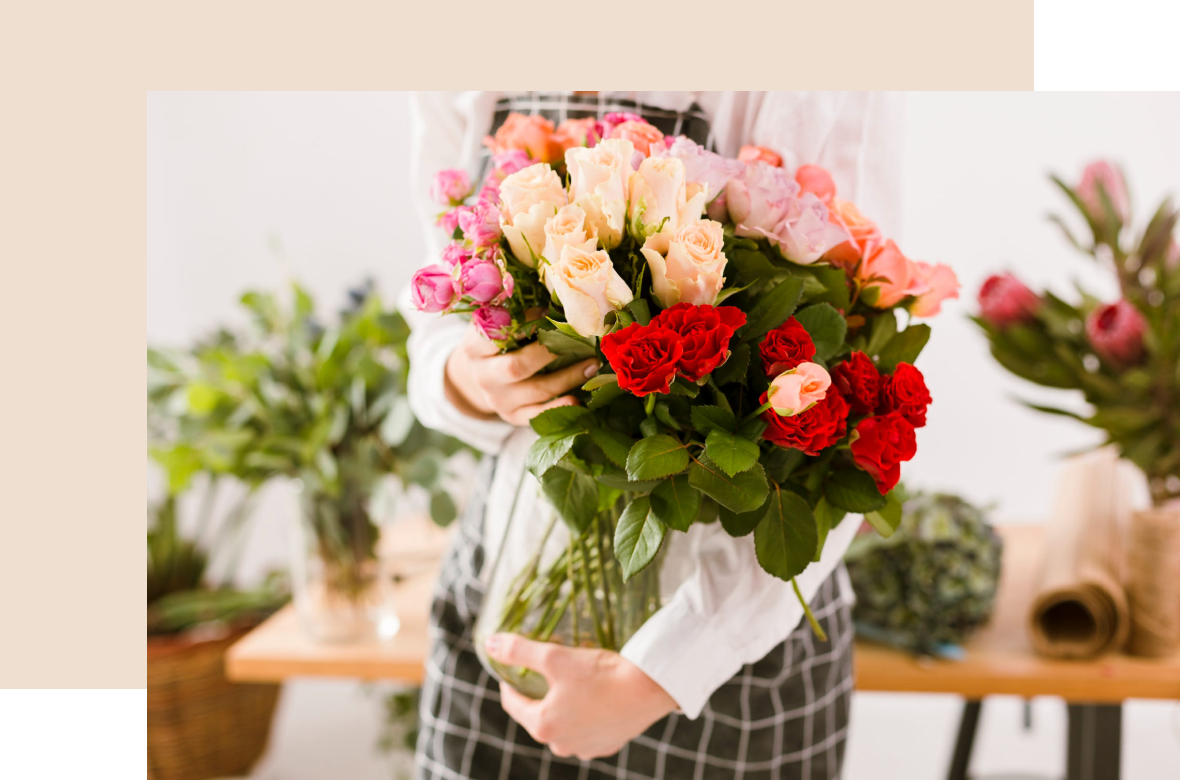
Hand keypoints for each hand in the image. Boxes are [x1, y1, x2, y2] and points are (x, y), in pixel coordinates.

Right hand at [444, 323, 598, 425]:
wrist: (480, 378)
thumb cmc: (496, 344)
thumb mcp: (494, 326)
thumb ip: (515, 314)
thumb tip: (556, 296)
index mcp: (475, 348)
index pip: (493, 336)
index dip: (521, 324)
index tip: (546, 312)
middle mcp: (484, 376)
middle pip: (516, 367)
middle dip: (550, 353)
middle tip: (579, 340)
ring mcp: (499, 400)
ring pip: (536, 391)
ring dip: (568, 377)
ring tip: (592, 363)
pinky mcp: (513, 416)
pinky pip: (539, 415)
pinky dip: (560, 407)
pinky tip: (579, 399)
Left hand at [484, 633, 678, 759]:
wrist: (650, 689)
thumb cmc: (600, 673)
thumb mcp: (554, 656)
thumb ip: (519, 650)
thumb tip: (490, 643)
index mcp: (544, 725)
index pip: (513, 704)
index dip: (510, 682)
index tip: (513, 666)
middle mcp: (562, 744)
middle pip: (538, 716)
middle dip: (538, 694)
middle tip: (545, 671)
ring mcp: (586, 748)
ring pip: (563, 725)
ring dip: (562, 707)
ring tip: (570, 683)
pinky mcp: (608, 745)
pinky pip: (586, 729)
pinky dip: (584, 715)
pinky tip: (593, 697)